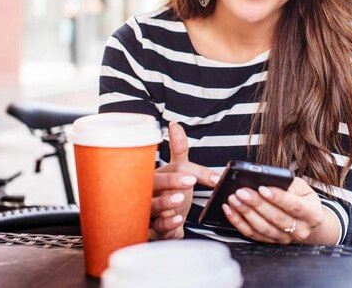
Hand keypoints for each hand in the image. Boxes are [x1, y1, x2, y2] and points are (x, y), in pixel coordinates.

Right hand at [149, 121, 219, 239]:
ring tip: (180, 199)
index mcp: (157, 175)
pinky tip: (177, 219)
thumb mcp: (178, 170)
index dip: (187, 170)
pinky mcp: (152, 227)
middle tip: (190, 181)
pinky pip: (156, 226)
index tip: (202, 176)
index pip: (171, 168)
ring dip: (166, 201)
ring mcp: (149, 209)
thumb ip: (179, 149)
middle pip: (155, 183)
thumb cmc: (170, 192)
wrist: (168, 223)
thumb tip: (174, 124)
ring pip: (151, 205)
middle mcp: (149, 191)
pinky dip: (167, 222)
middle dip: (172, 181)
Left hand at [222, 176, 324, 243]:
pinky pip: (252, 234)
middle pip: (276, 218)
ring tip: (234, 199)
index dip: (278, 197)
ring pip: (262, 228)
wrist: (306, 219)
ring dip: (245, 213)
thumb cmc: (303, 198)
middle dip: (256, 203)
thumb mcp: (302, 187)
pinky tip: (231, 210)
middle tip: (241, 191)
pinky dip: (239, 222)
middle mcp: (300, 230)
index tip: (262, 188)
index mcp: (312, 214)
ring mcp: (285, 238)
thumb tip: (267, 181)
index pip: (294, 206)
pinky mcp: (271, 242)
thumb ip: (288, 184)